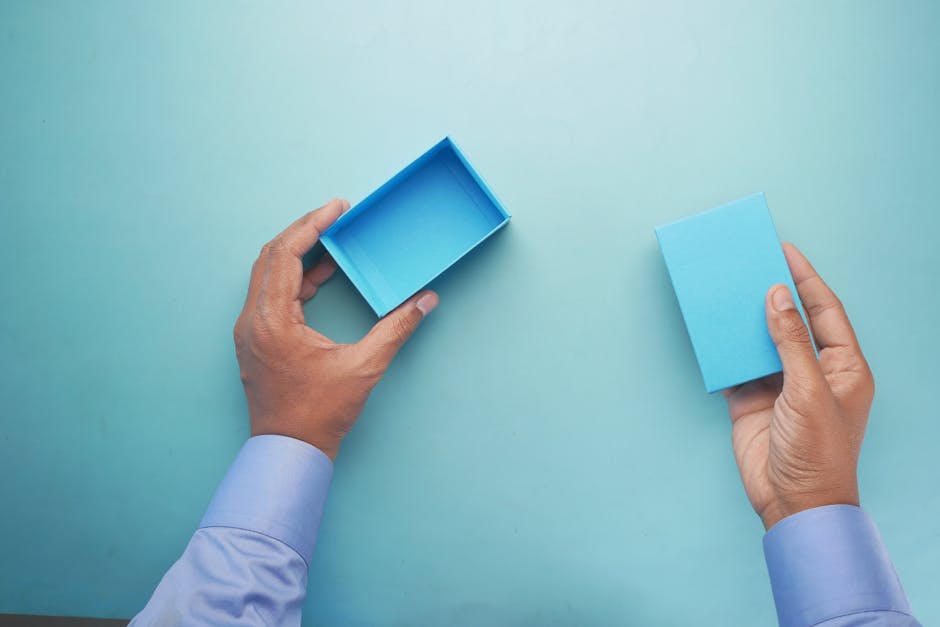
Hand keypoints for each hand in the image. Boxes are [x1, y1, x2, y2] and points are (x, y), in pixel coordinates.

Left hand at [233, 198, 438, 459]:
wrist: (289, 451)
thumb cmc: (319, 414)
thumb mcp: (363, 368)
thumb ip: (395, 329)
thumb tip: (424, 300)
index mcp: (272, 320)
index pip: (286, 254)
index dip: (312, 225)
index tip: (337, 208)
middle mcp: (253, 319)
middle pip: (272, 256)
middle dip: (305, 232)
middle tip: (337, 217)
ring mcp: (250, 330)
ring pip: (269, 274)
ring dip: (300, 255)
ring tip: (335, 244)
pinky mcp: (256, 341)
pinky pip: (271, 295)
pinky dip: (296, 280)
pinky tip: (323, 280)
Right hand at [725, 243, 873, 529]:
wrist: (793, 502)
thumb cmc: (818, 453)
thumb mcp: (808, 390)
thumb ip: (790, 341)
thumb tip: (776, 296)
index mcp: (843, 367)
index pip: (825, 311)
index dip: (805, 279)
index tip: (784, 252)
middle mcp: (812, 371)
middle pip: (791, 320)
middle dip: (772, 293)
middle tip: (751, 263)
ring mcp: (780, 386)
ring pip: (761, 340)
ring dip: (744, 318)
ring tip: (727, 289)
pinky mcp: (751, 400)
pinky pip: (736, 365)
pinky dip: (723, 348)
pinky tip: (711, 329)